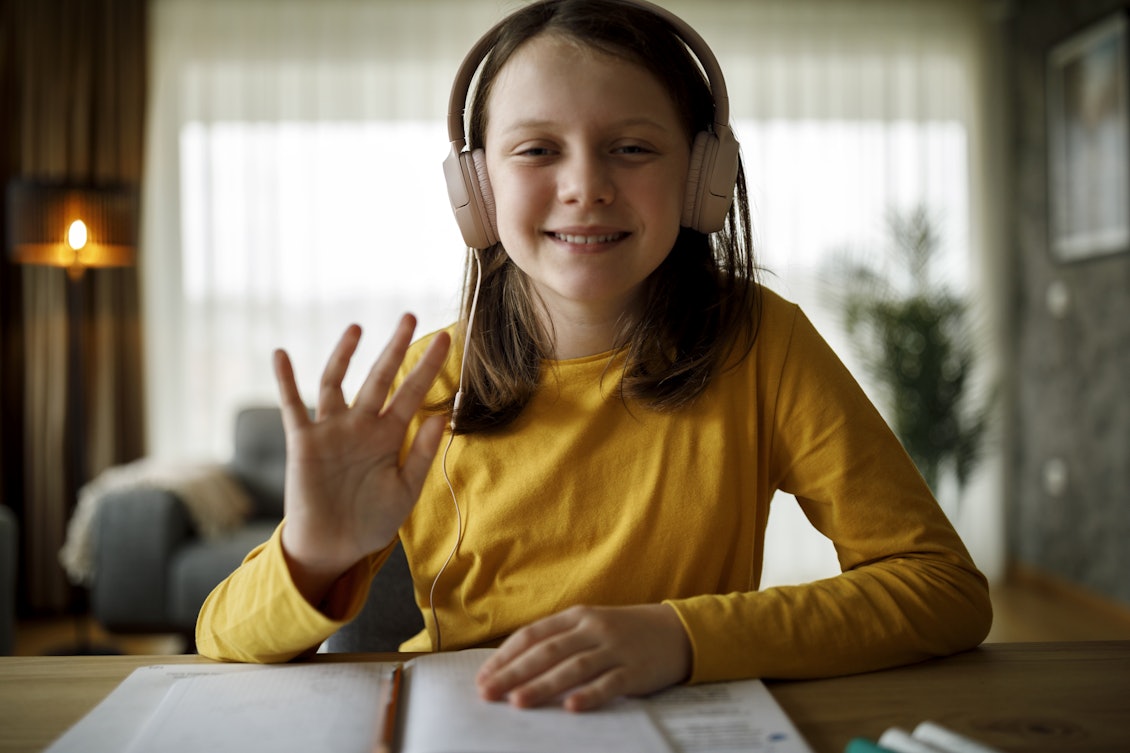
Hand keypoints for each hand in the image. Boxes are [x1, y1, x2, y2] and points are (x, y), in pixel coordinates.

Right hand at [274, 314, 450, 605]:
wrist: (334, 547)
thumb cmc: (371, 521)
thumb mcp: (405, 490)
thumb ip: (421, 454)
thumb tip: (443, 416)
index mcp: (389, 436)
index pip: (412, 393)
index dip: (428, 367)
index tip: (446, 340)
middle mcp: (361, 426)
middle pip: (380, 378)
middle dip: (395, 348)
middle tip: (410, 317)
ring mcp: (331, 430)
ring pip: (337, 382)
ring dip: (344, 354)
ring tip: (357, 328)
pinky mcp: (304, 442)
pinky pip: (292, 406)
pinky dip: (285, 380)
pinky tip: (281, 354)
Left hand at [475, 604, 691, 711]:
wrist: (677, 631)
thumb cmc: (624, 631)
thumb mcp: (591, 625)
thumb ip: (559, 639)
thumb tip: (515, 665)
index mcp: (577, 616)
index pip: (533, 635)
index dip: (506, 656)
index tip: (484, 677)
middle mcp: (593, 629)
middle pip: (547, 652)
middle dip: (513, 673)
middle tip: (488, 693)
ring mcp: (615, 649)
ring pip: (573, 667)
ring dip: (543, 685)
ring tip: (518, 702)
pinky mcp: (635, 670)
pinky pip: (609, 683)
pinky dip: (589, 695)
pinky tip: (571, 707)